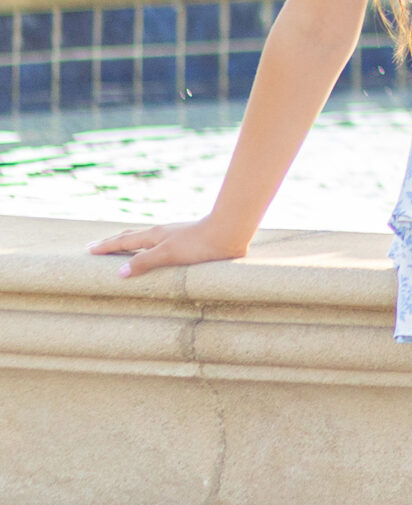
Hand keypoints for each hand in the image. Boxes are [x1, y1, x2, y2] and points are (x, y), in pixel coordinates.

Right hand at [88, 217, 248, 277]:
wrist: (229, 232)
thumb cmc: (199, 244)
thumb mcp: (168, 254)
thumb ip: (145, 262)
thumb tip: (119, 273)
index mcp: (154, 235)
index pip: (124, 241)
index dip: (106, 246)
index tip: (88, 249)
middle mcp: (162, 234)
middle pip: (133, 236)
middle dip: (114, 242)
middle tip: (97, 246)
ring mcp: (174, 237)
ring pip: (147, 240)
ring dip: (131, 245)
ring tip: (123, 250)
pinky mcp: (187, 243)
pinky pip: (160, 246)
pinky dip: (149, 249)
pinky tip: (157, 254)